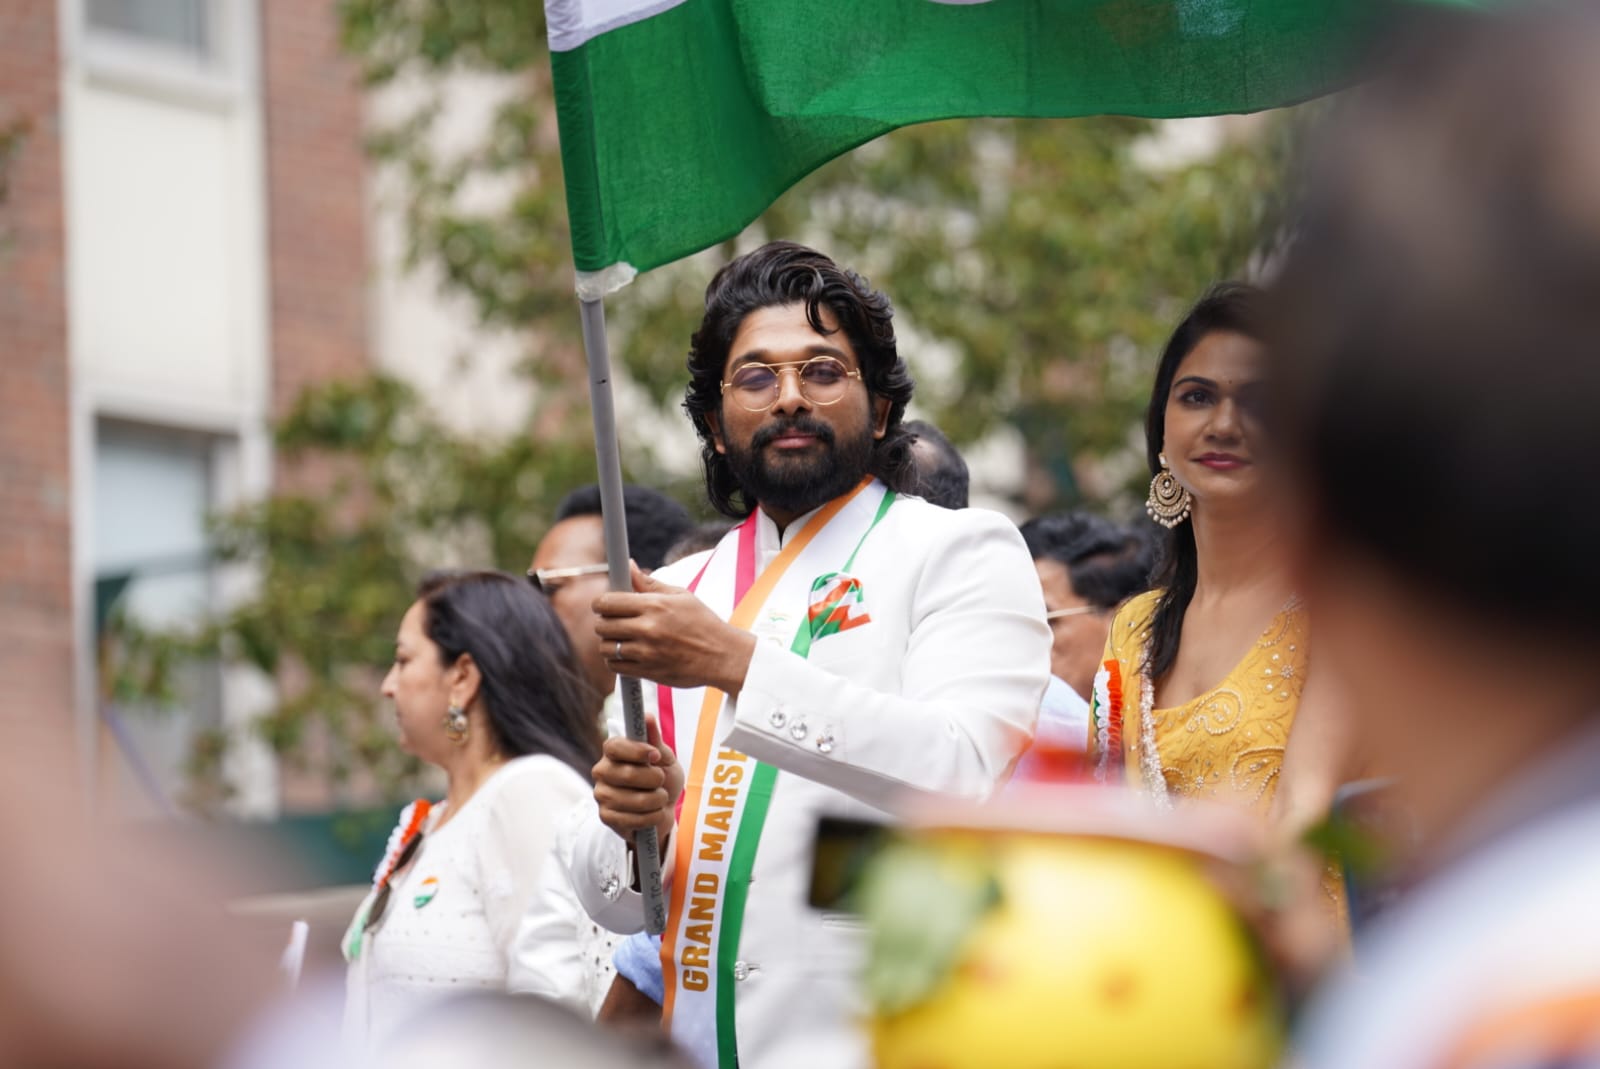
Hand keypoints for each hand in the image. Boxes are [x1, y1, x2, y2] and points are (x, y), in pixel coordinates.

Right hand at [593, 717, 684, 845]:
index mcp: (613, 752)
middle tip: (661, 780)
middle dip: (653, 779)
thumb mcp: (664, 758)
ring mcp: (601, 795)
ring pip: (633, 800)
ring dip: (657, 800)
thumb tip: (646, 717)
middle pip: (626, 775)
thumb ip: (655, 740)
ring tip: (660, 798)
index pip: (615, 747)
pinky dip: (652, 817)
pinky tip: (653, 813)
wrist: (664, 808)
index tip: (656, 755)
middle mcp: (602, 771)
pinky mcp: (606, 817)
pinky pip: (633, 819)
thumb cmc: (662, 778)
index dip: (637, 751)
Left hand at [594, 561, 756, 694]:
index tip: (604, 605)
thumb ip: (648, 583)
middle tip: (614, 622)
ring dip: (609, 643)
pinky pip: (615, 666)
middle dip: (604, 622)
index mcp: (655, 606)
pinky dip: (617, 660)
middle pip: (602, 625)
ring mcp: (646, 652)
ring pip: (606, 647)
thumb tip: (629, 565)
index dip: (601, 603)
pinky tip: (629, 654)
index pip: (608, 602)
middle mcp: (648, 629)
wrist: (722, 656)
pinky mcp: (647, 671)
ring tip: (622, 639)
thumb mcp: (680, 596)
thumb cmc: (703, 623)